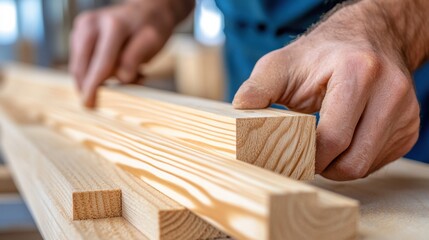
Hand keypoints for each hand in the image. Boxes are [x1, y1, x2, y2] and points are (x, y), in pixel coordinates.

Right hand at [69, 0, 192, 106]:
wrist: (147, 10)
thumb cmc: (151, 27)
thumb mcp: (153, 42)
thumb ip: (135, 58)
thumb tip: (122, 77)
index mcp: (113, 25)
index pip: (100, 64)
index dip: (94, 86)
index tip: (88, 104)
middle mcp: (92, 23)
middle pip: (82, 66)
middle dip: (92, 86)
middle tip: (111, 96)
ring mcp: (82, 26)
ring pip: (79, 65)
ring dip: (97, 78)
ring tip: (127, 74)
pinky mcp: (78, 33)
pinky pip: (81, 60)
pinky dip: (95, 71)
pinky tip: (116, 68)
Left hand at [233, 1, 421, 179]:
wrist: (366, 39)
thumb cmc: (321, 54)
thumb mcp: (282, 64)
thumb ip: (258, 87)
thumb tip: (239, 110)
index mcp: (358, 73)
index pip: (333, 139)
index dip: (307, 157)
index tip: (289, 156)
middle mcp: (390, 92)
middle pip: (353, 161)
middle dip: (322, 166)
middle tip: (304, 156)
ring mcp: (406, 110)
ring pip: (367, 165)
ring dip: (338, 164)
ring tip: (321, 146)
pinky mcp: (410, 125)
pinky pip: (378, 160)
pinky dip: (355, 158)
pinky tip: (343, 140)